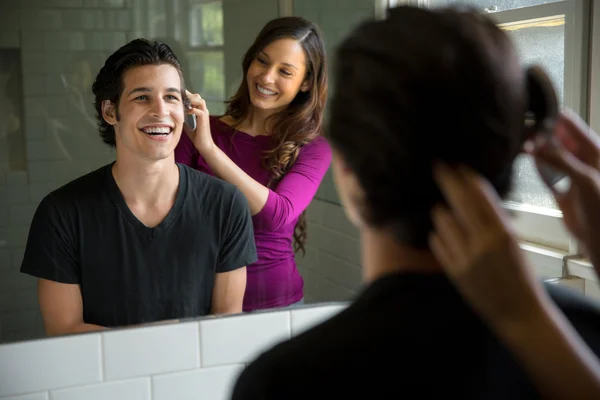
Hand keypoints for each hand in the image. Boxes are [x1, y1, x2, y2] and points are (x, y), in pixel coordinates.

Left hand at [184, 90, 214, 153]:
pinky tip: (185, 113)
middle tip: (178, 98)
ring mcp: (205, 114)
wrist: (203, 144)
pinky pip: (198, 110)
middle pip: (198, 96)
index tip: (178, 95)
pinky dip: (191, 110)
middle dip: (188, 96)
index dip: (187, 95)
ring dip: (191, 101)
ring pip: (200, 101)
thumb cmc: (196, 135)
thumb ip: (183, 116)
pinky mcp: (204, 119)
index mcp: (200, 110)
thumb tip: (174, 112)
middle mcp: (204, 110)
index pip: (194, 98)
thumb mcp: (187, 123)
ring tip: (183, 104)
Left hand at [429, 164, 546, 326]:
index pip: (481, 197)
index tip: (458, 166)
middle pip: (459, 202)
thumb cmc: (520, 275)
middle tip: (437, 166)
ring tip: (446, 211)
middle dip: (447, 181)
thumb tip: (477, 193)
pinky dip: (439, 235)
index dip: (467, 179)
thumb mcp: (514, 242)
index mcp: (503, 232)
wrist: (518, 312)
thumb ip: (496, 220)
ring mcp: (465, 257)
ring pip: (442, 220)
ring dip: (442, 212)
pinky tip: (446, 235)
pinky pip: (437, 242)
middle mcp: (483, 242)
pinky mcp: (453, 270)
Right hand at [531, 111, 599, 265]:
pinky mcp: (559, 187)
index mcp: (593, 150)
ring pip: (549, 154)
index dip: (553, 117)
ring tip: (519, 141)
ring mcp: (569, 172)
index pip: (571, 125)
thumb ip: (562, 160)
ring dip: (536, 148)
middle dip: (540, 132)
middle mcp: (581, 158)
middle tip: (521, 128)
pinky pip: (544, 171)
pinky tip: (524, 158)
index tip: (532, 111)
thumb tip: (539, 143)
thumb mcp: (585, 179)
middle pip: (558, 138)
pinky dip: (535, 165)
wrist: (598, 237)